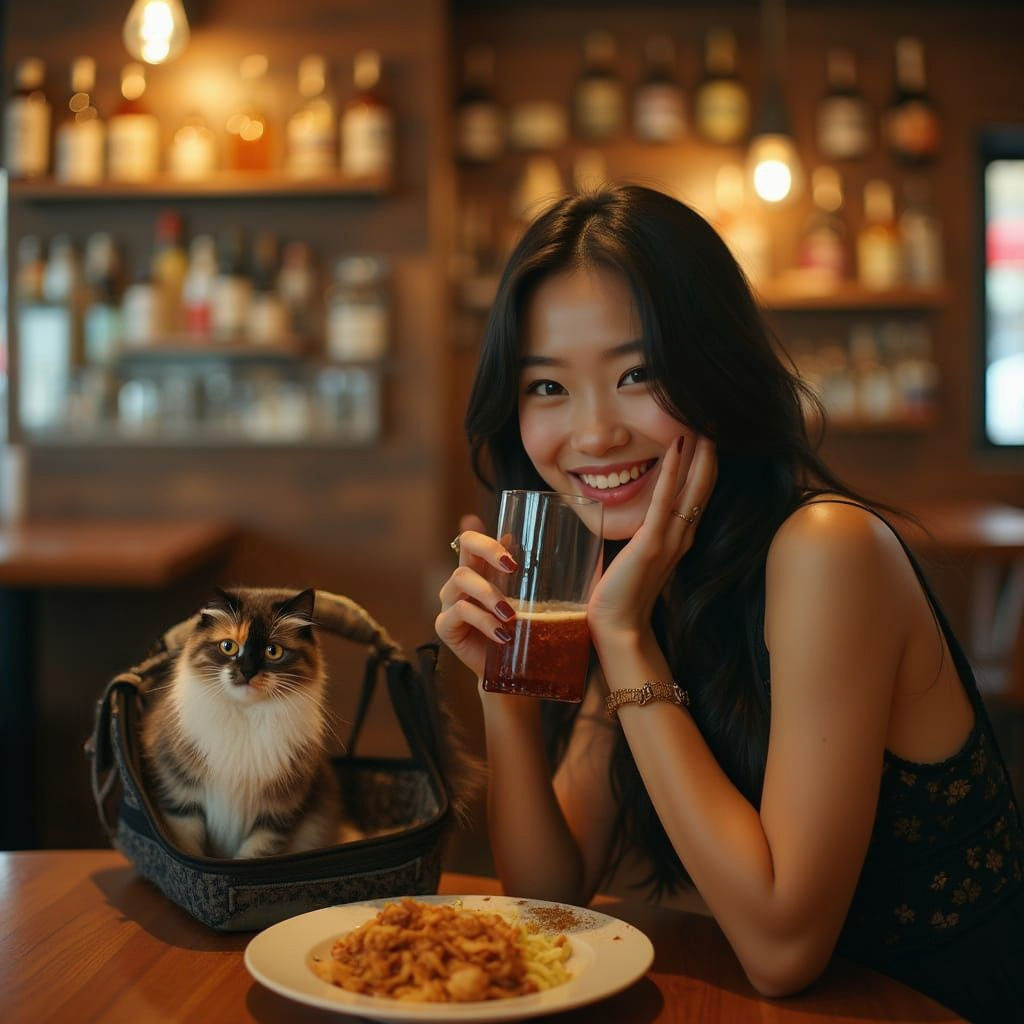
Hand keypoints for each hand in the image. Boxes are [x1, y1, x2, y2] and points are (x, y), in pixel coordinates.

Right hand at [435, 514, 518, 680]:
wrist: (506, 668)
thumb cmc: (513, 629)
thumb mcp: (517, 598)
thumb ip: (509, 570)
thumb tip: (510, 534)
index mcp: (476, 571)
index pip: (469, 541)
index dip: (484, 539)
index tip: (509, 553)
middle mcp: (459, 583)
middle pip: (464, 551)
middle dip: (489, 554)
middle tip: (514, 568)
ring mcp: (449, 603)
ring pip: (461, 580)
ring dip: (489, 593)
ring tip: (510, 614)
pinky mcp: (444, 625)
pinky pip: (460, 611)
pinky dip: (483, 621)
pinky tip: (502, 635)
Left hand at [587, 434, 717, 650]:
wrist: (618, 628)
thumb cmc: (620, 597)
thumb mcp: (631, 558)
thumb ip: (633, 538)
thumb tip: (615, 518)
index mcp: (677, 539)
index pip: (697, 494)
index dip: (704, 465)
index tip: (706, 435)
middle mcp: (681, 536)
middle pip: (704, 485)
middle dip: (709, 452)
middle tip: (713, 418)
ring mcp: (670, 539)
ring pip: (693, 488)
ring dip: (699, 453)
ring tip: (704, 422)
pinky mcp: (653, 543)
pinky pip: (665, 501)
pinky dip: (672, 471)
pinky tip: (677, 447)